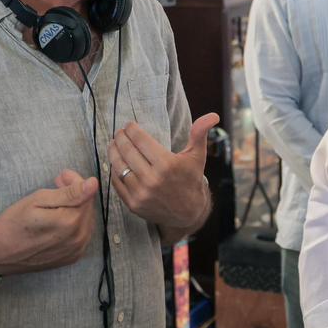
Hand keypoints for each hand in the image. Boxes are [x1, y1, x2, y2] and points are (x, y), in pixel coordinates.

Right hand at [0, 169, 99, 276]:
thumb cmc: (14, 223)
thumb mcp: (38, 200)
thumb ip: (69, 193)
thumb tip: (94, 184)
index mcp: (71, 222)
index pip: (86, 193)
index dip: (75, 181)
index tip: (61, 175)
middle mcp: (79, 238)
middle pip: (87, 207)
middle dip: (76, 192)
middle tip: (58, 182)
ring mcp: (76, 251)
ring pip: (86, 220)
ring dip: (75, 207)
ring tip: (57, 200)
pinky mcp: (72, 258)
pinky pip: (81, 234)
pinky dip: (74, 223)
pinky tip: (59, 218)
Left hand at [109, 113, 217, 229]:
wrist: (188, 212)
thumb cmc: (191, 179)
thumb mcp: (197, 155)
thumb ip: (200, 133)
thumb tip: (214, 114)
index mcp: (167, 164)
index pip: (141, 140)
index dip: (132, 129)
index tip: (129, 124)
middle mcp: (152, 179)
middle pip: (127, 151)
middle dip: (120, 137)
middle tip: (119, 132)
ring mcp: (141, 193)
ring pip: (119, 166)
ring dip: (113, 152)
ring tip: (114, 143)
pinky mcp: (133, 204)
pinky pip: (117, 182)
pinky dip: (114, 170)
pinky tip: (116, 162)